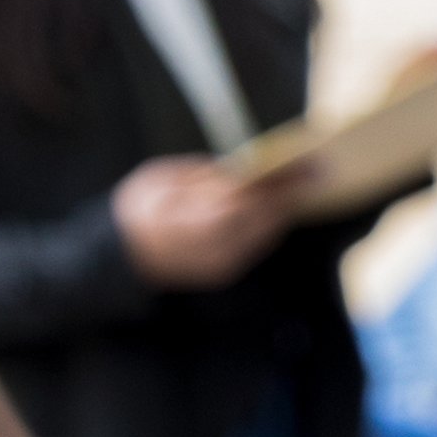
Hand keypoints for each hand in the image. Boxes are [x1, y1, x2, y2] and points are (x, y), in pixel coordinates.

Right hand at [111, 152, 293, 287]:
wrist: (121, 253)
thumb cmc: (139, 206)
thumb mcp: (161, 178)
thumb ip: (203, 176)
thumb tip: (243, 168)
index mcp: (184, 218)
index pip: (242, 198)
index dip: (274, 182)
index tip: (300, 163)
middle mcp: (205, 248)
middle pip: (260, 219)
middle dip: (288, 194)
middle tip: (315, 170)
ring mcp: (216, 265)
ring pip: (263, 235)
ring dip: (284, 210)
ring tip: (305, 184)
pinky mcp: (222, 273)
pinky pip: (256, 247)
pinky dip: (270, 226)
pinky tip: (279, 207)